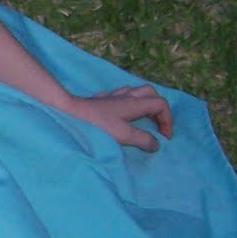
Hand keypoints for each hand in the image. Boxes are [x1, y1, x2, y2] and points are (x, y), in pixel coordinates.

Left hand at [60, 85, 174, 151]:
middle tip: (156, 125)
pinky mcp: (100, 101)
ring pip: (135, 93)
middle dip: (158, 108)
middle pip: (151, 94)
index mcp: (135, 103)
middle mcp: (126, 96)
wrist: (68, 112)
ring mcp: (112, 97)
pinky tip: (120, 114)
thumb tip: (156, 144)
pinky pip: (119, 97)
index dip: (168, 120)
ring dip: (144, 104)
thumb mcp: (124, 135)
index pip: (161, 104)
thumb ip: (143, 139)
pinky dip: (126, 104)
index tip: (164, 137)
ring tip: (143, 119)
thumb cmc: (96, 125)